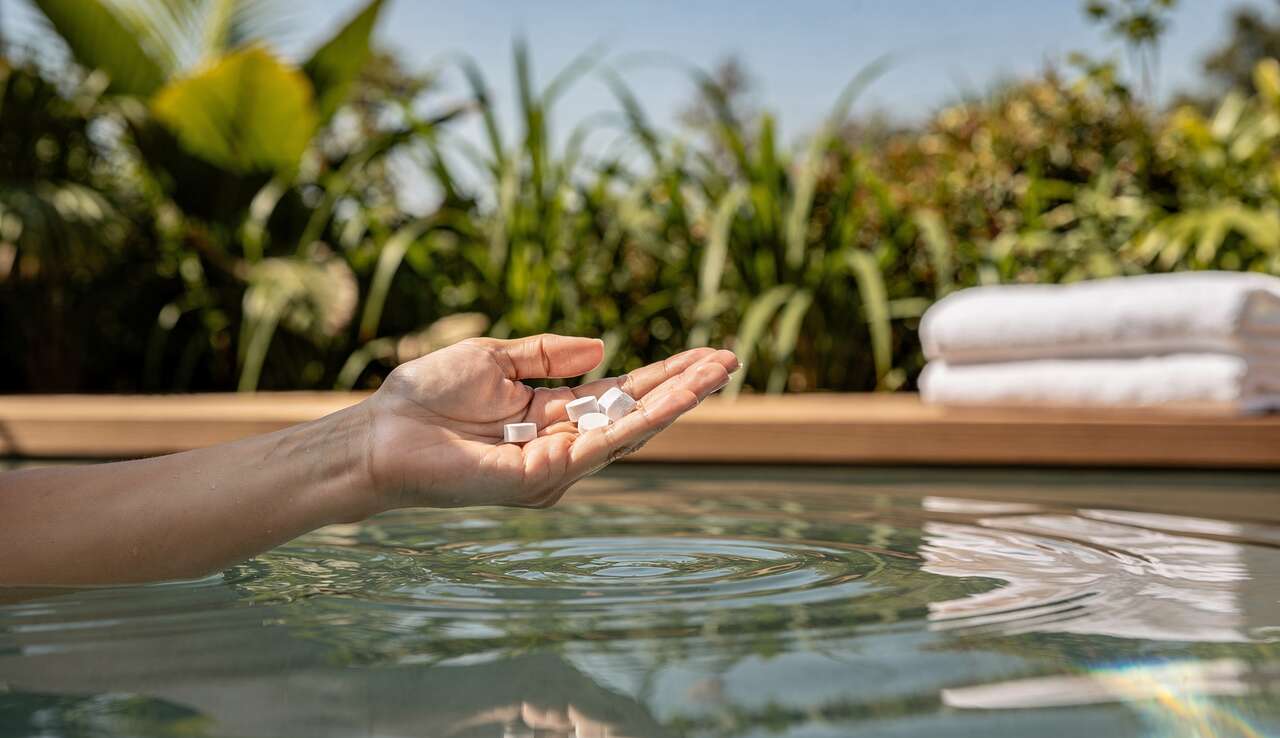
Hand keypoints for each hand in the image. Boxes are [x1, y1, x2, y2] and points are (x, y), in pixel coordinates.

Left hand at [362, 334, 737, 510]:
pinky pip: (602, 445)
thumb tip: (603, 348)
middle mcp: (561, 447)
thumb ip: (548, 356)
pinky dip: (643, 420)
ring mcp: (556, 467)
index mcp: (551, 417)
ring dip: (677, 400)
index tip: (703, 355)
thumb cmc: (425, 398)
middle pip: (635, 415)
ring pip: (630, 431)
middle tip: (730, 360)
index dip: (660, 376)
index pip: (619, 396)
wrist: (379, 434)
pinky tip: (674, 396)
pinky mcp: (543, 477)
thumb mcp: (494, 359)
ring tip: (718, 372)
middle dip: (683, 387)